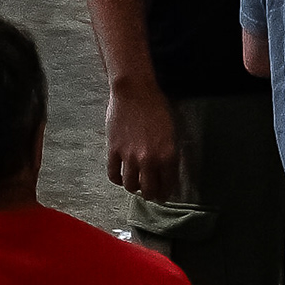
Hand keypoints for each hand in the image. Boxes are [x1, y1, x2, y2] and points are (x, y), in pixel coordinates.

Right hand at [104, 70, 184, 199]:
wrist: (134, 90)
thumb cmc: (156, 105)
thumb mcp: (171, 129)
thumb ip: (169, 151)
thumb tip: (166, 169)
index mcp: (167, 154)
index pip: (167, 183)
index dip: (166, 192)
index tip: (164, 194)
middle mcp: (149, 159)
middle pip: (148, 190)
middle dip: (150, 194)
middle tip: (150, 193)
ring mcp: (129, 157)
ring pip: (130, 185)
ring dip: (134, 188)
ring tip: (135, 184)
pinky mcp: (113, 152)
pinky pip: (113, 175)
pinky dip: (117, 179)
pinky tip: (121, 176)